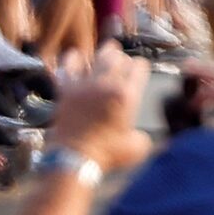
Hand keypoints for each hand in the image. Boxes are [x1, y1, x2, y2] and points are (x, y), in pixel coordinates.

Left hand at [49, 43, 152, 173]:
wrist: (72, 162)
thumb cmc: (106, 156)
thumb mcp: (137, 147)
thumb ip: (144, 135)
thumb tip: (147, 135)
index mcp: (128, 95)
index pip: (139, 66)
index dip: (140, 67)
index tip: (139, 71)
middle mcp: (108, 85)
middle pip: (119, 57)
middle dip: (123, 59)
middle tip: (122, 62)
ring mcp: (86, 86)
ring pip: (98, 57)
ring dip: (104, 53)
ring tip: (107, 52)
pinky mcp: (66, 92)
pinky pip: (68, 68)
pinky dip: (71, 60)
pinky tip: (74, 56)